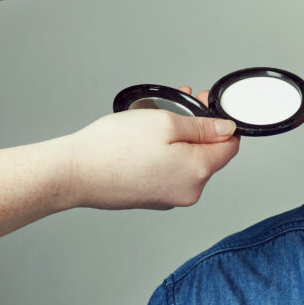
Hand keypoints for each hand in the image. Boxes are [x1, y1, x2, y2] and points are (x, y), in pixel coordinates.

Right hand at [66, 86, 239, 209]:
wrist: (73, 174)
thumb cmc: (114, 148)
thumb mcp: (166, 122)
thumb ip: (203, 126)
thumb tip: (226, 129)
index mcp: (198, 172)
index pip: (230, 147)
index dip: (223, 123)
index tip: (206, 107)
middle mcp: (189, 191)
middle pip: (209, 154)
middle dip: (198, 128)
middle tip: (180, 106)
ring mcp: (169, 198)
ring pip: (187, 162)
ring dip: (179, 139)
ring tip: (158, 118)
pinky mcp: (151, 198)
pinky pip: (169, 172)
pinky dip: (164, 154)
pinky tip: (146, 140)